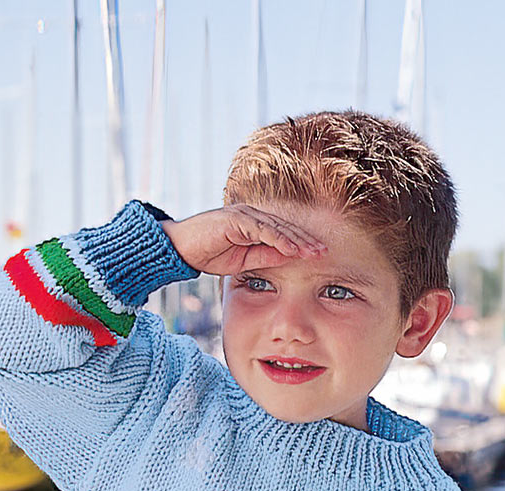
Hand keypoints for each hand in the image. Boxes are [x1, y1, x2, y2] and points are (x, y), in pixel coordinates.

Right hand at [161, 204, 325, 276]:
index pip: (284, 233)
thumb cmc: (207, 254)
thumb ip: (264, 257)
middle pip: (285, 228)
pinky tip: (292, 250)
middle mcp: (251, 216)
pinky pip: (262, 230)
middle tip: (324, 252)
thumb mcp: (242, 262)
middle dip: (306, 240)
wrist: (180, 249)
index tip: (319, 255)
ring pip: (277, 227)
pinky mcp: (235, 219)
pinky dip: (278, 240)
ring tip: (313, 252)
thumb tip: (289, 258)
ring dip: (297, 240)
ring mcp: (243, 215)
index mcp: (254, 225)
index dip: (302, 243)